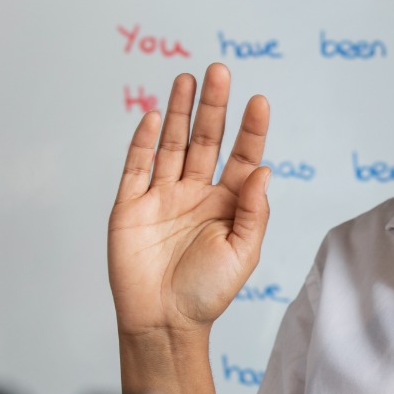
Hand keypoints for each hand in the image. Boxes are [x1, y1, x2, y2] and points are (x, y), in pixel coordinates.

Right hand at [108, 63, 270, 338]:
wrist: (163, 322)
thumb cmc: (207, 293)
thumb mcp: (243, 254)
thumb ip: (254, 211)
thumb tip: (262, 167)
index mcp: (227, 203)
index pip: (241, 156)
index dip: (250, 129)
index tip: (259, 101)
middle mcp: (195, 193)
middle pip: (206, 140)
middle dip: (213, 106)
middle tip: (220, 70)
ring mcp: (161, 197)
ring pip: (171, 144)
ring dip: (179, 112)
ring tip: (187, 79)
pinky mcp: (130, 206)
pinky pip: (136, 167)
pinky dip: (142, 142)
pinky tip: (152, 116)